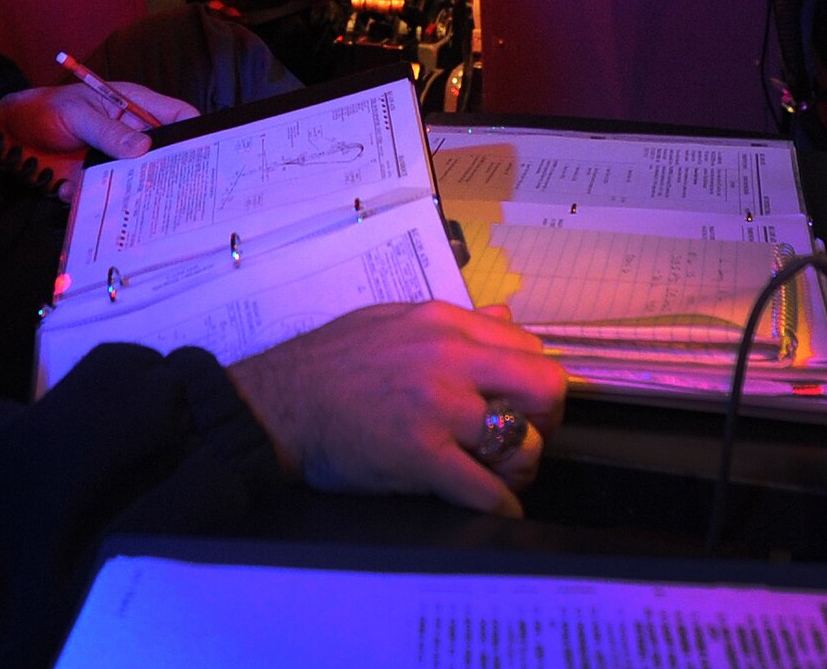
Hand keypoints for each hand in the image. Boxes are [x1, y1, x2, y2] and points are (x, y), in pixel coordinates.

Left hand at [0, 82, 197, 188]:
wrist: (7, 134)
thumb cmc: (44, 110)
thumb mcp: (76, 114)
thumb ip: (108, 131)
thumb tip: (144, 148)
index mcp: (133, 106)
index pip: (177, 115)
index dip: (195, 132)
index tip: (205, 154)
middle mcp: (131, 134)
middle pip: (164, 153)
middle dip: (167, 171)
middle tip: (171, 190)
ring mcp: (115, 159)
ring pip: (138, 179)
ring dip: (130, 191)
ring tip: (127, 203)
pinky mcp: (97, 181)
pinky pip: (109, 196)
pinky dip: (98, 202)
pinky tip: (77, 198)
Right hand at [229, 301, 566, 517]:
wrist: (279, 402)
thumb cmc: (330, 362)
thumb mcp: (393, 318)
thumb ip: (453, 320)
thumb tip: (503, 318)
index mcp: (445, 323)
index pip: (529, 346)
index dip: (535, 379)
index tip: (525, 400)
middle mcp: (450, 360)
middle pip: (543, 386)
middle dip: (546, 418)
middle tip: (528, 434)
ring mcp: (438, 408)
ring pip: (522, 440)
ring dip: (522, 465)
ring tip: (504, 472)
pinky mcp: (421, 455)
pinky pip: (484, 488)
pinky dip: (500, 504)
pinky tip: (498, 508)